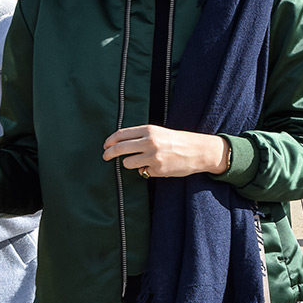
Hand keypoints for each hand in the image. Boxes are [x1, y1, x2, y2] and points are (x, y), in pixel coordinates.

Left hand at [102, 125, 228, 177]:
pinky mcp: (158, 169)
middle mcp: (149, 142)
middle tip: (105, 157)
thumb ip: (140, 136)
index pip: (121, 134)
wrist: (197, 150)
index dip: (110, 141)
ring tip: (140, 162)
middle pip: (120, 148)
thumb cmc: (176, 141)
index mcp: (149, 130)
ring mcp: (153, 157)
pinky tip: (156, 166)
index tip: (105, 145)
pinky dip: (145, 170)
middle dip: (109, 153)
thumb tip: (119, 144)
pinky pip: (142, 172)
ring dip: (129, 164)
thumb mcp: (158, 132)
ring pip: (127, 163)